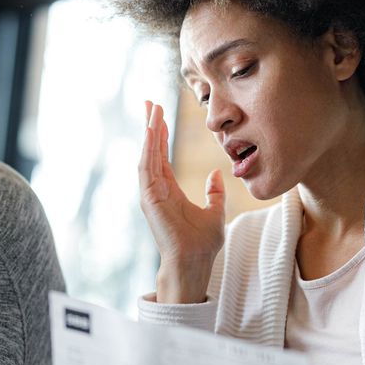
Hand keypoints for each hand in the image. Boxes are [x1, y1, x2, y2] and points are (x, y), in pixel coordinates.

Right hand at [138, 101, 225, 302]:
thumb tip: (217, 174)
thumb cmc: (203, 243)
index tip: (160, 114)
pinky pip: (146, 167)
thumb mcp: (215, 212)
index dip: (161, 135)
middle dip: (151, 126)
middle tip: (149, 103)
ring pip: (147, 155)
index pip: (162, 156)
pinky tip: (150, 131)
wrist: (194, 261)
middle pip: (151, 151)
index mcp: (170, 191)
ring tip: (151, 110)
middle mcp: (157, 189)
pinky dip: (147, 148)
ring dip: (148, 132)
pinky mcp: (149, 198)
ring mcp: (151, 193)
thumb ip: (214, 192)